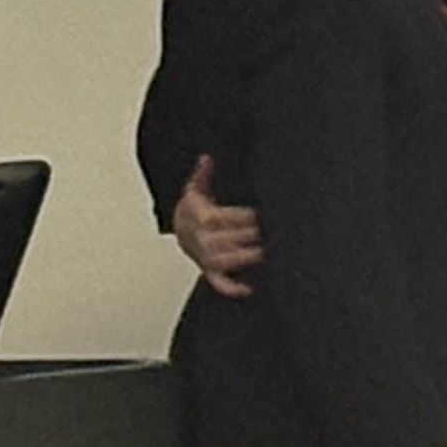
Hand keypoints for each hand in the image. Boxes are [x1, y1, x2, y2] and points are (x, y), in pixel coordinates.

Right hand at [172, 156, 262, 296]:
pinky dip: (231, 288)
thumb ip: (203, 175)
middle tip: (264, 233)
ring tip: (261, 254)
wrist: (182, 229)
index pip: (213, 219)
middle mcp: (199, 240)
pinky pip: (218, 282)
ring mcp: (204, 257)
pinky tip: (248, 288)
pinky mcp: (210, 271)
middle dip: (241, 237)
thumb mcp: (197, 189)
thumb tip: (206, 158)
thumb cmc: (194, 209)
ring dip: (239, 259)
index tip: (254, 215)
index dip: (234, 218)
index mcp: (197, 218)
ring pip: (218, 262)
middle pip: (217, 242)